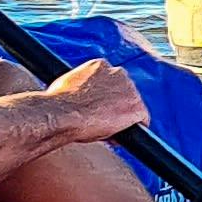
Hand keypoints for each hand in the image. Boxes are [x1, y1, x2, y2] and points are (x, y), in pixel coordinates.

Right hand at [35, 58, 149, 144]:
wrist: (63, 114)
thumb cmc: (58, 103)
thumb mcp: (67, 85)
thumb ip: (81, 87)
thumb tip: (79, 96)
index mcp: (100, 65)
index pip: (111, 81)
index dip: (105, 98)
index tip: (98, 108)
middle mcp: (118, 73)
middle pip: (124, 92)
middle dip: (115, 106)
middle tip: (101, 121)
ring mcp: (130, 90)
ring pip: (132, 106)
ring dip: (123, 117)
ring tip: (106, 129)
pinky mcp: (137, 107)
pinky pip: (142, 120)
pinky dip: (134, 129)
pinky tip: (120, 136)